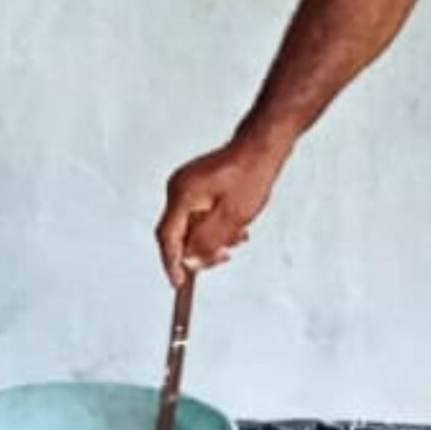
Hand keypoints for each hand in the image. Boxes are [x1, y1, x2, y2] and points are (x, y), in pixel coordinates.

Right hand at [156, 138, 286, 282]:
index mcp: (182, 194)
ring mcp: (187, 185)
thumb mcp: (232, 218)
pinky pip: (198, 214)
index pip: (168, 237)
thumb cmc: (251, 174)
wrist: (262, 147)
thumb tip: (189, 261)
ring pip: (191, 225)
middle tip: (221, 257)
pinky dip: (214, 226)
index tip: (178, 282)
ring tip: (235, 239)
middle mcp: (179, 188)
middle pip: (178, 232)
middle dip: (200, 249)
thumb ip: (207, 243)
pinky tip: (235, 228)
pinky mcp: (197, 185)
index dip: (172, 263)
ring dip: (211, 238)